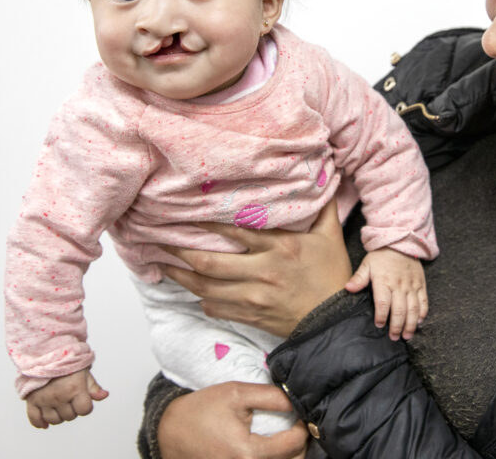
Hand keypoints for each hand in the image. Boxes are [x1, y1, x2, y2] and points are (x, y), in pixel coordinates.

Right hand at [24, 369, 107, 428]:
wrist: (44, 352)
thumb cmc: (66, 361)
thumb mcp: (84, 371)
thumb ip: (93, 386)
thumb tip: (104, 396)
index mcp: (74, 388)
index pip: (84, 410)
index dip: (85, 406)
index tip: (82, 399)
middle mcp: (59, 396)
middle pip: (69, 417)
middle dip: (72, 409)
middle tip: (69, 398)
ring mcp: (44, 399)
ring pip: (54, 420)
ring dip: (58, 416)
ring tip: (59, 405)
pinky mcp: (32, 400)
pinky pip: (35, 419)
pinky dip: (40, 423)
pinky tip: (45, 423)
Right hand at [158, 382, 308, 458]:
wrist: (171, 431)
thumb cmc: (201, 411)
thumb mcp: (236, 393)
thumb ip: (270, 396)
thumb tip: (296, 400)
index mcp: (248, 453)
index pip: (294, 444)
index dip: (303, 427)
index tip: (301, 415)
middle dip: (300, 443)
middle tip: (297, 425)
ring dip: (289, 454)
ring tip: (286, 436)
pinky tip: (274, 448)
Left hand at [161, 201, 351, 336]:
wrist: (335, 321)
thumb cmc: (333, 275)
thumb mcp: (331, 236)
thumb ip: (323, 207)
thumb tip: (324, 175)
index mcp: (280, 247)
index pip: (234, 230)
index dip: (206, 222)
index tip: (185, 214)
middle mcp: (263, 271)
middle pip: (210, 261)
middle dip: (181, 252)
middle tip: (160, 242)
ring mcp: (254, 297)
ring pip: (206, 287)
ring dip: (182, 277)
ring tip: (163, 267)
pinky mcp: (251, 316)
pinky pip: (216, 308)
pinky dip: (202, 300)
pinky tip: (193, 292)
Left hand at [345, 248, 427, 340]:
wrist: (401, 242)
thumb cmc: (381, 256)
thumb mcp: (367, 264)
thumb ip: (359, 278)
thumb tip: (348, 288)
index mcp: (384, 281)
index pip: (383, 303)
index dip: (382, 316)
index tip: (380, 325)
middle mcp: (399, 285)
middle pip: (400, 310)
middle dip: (397, 326)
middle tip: (394, 337)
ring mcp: (411, 285)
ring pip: (413, 308)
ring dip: (410, 324)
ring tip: (407, 336)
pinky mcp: (420, 284)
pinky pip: (423, 301)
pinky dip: (422, 313)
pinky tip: (419, 322)